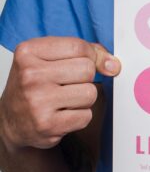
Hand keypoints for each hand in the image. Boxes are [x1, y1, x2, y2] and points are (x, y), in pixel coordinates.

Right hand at [0, 37, 119, 150]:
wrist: (13, 121)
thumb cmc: (35, 85)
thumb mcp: (48, 58)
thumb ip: (83, 52)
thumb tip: (113, 65)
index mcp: (28, 52)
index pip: (78, 47)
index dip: (91, 56)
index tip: (86, 63)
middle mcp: (30, 75)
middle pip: (87, 69)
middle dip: (85, 78)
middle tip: (67, 85)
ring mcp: (37, 101)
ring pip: (90, 93)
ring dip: (84, 99)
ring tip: (64, 100)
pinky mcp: (47, 124)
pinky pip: (86, 116)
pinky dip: (80, 116)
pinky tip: (62, 114)